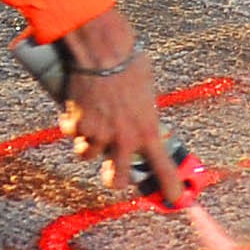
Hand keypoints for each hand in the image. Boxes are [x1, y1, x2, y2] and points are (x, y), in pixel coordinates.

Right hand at [53, 6, 183, 201]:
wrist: (103, 48)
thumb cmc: (130, 62)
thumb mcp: (146, 93)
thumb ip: (144, 115)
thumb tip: (142, 125)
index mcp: (147, 130)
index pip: (163, 169)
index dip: (170, 189)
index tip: (177, 201)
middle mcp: (123, 139)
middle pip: (116, 180)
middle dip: (113, 178)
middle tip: (112, 170)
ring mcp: (98, 134)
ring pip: (87, 156)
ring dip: (88, 145)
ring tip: (90, 125)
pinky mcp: (76, 124)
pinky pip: (71, 133)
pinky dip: (72, 124)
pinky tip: (76, 108)